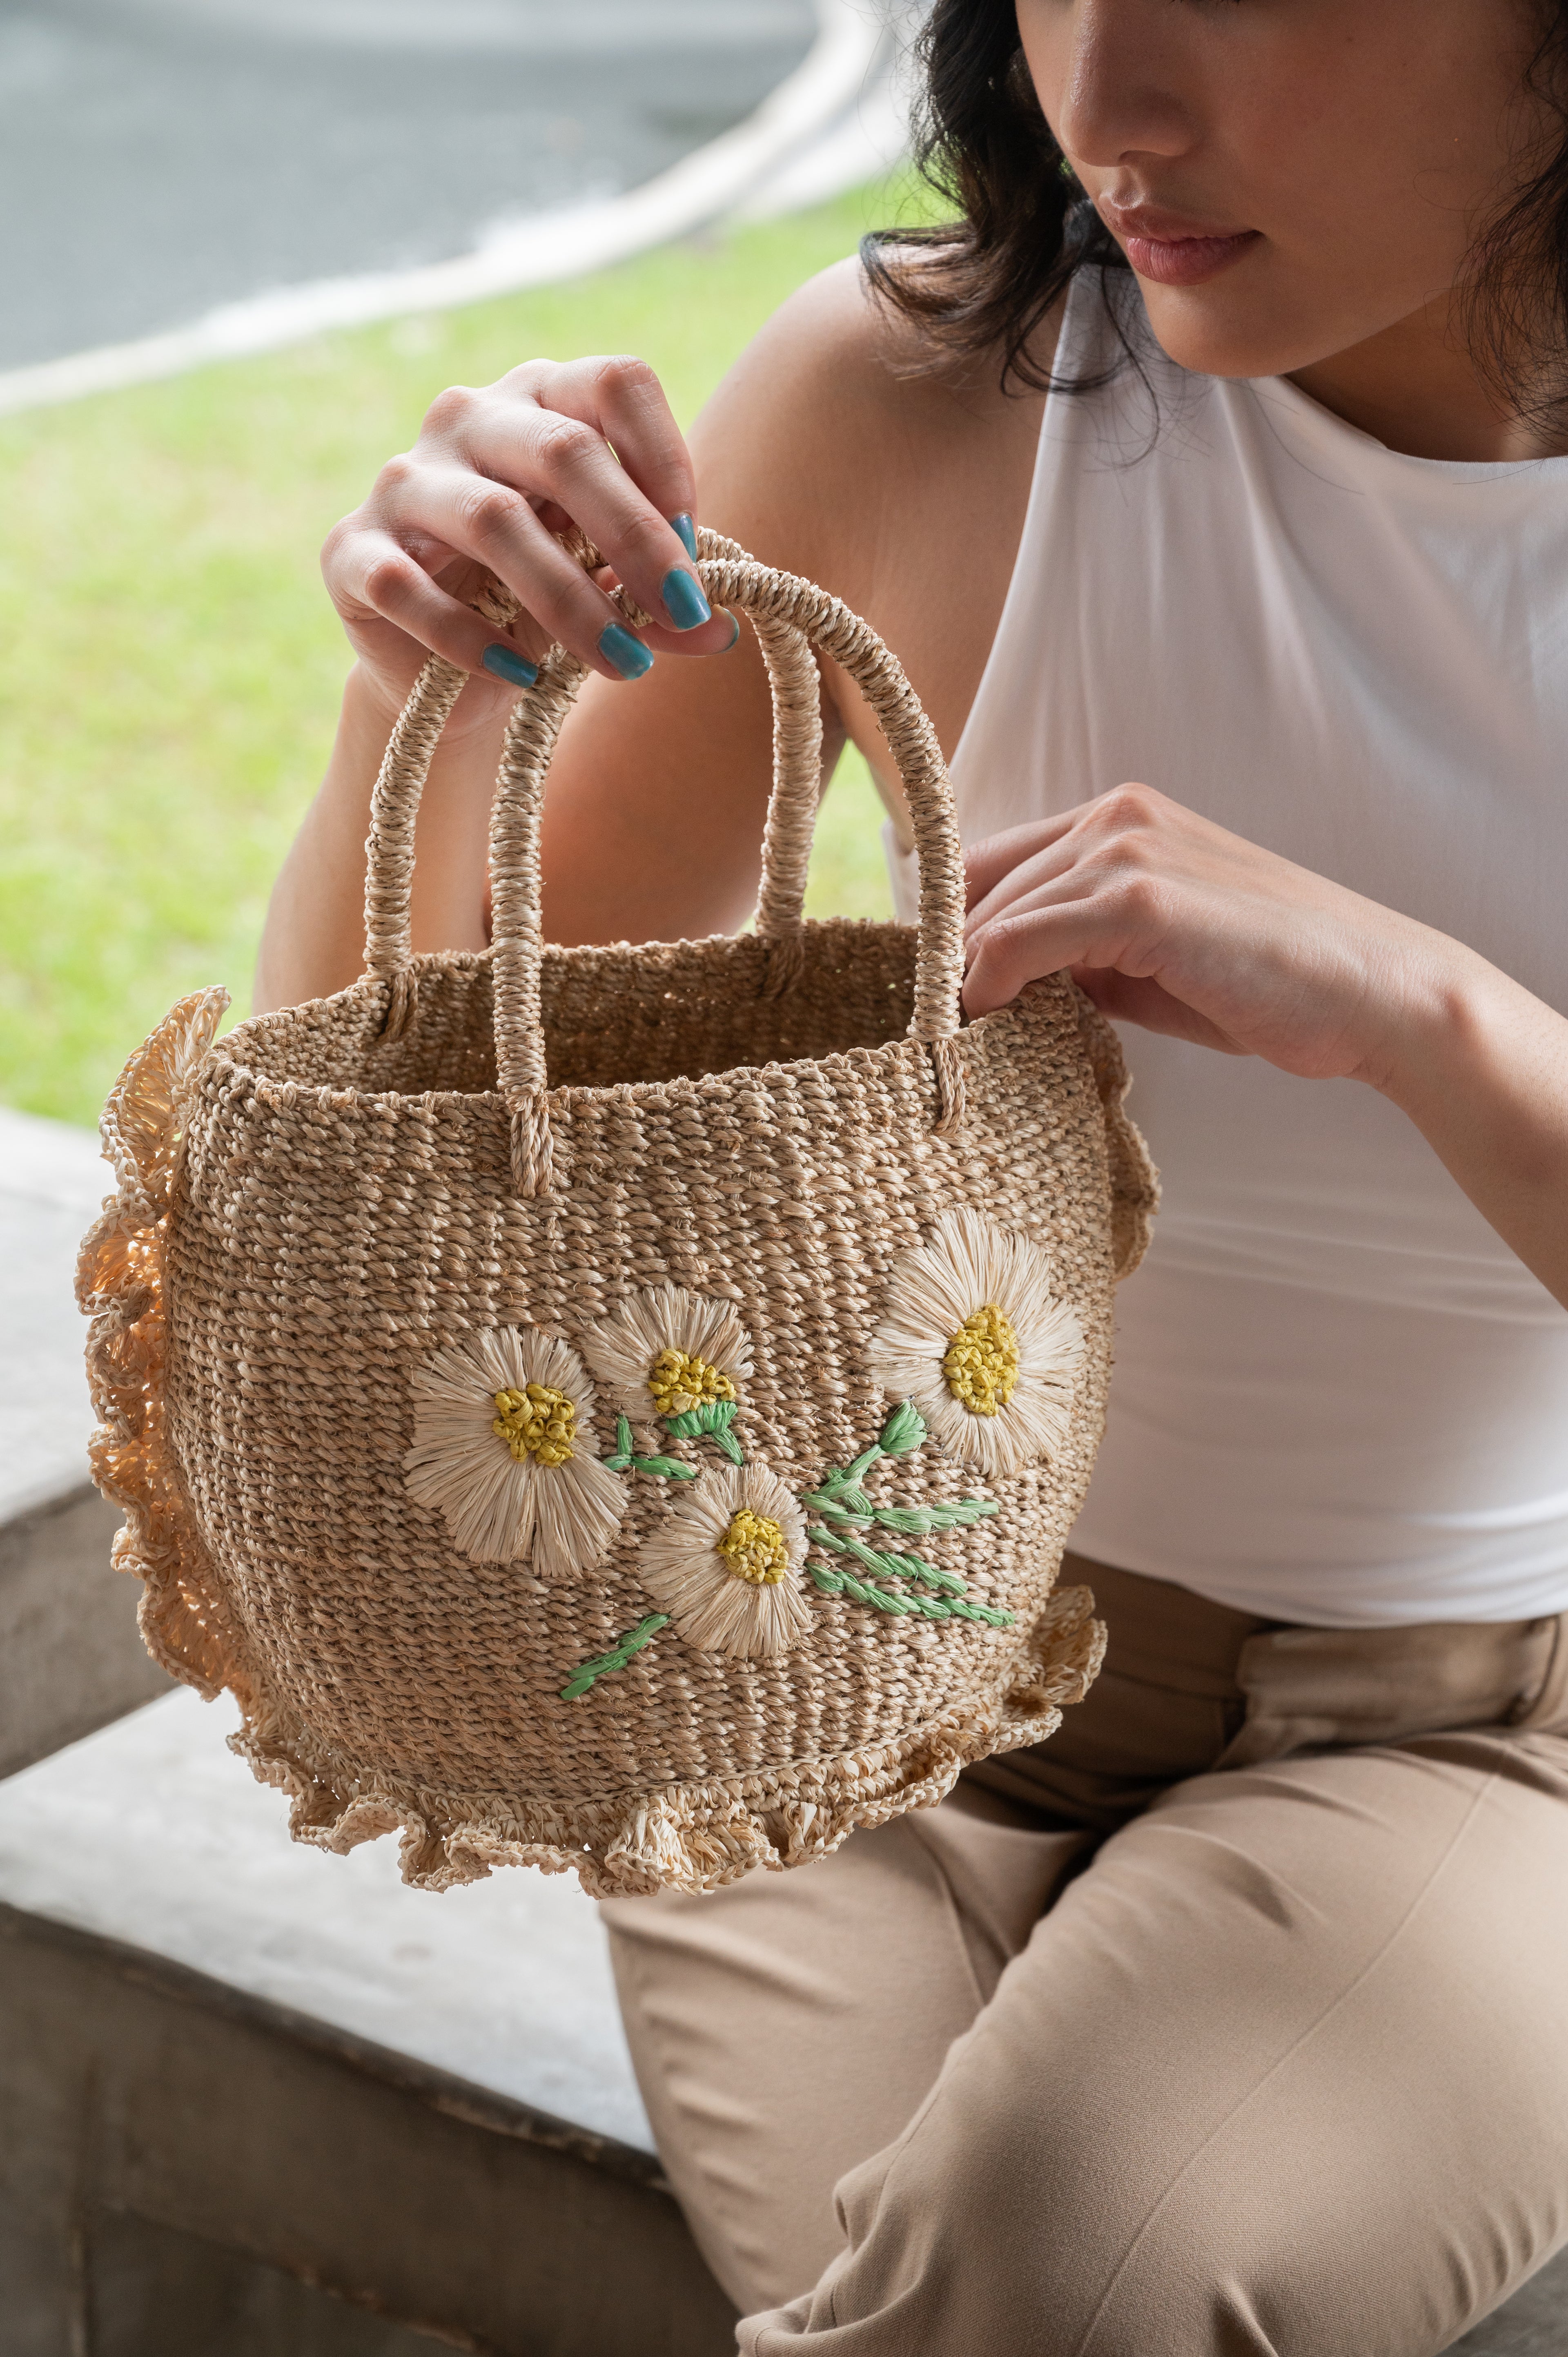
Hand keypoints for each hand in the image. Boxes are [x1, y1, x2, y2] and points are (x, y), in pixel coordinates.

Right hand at [321, 354, 737, 720]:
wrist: (443, 660)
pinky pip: (411, 590)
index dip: (666, 459)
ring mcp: (402, 481)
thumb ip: (662, 597)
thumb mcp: (612, 588)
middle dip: (636, 539)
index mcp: (541, 400)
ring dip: (571, 602)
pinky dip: (474, 640)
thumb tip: (717, 628)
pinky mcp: (351, 551)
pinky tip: (523, 677)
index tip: (698, 546)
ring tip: (623, 664)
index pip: (614, 383)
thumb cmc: (540, 598)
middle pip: (563, 451)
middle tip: (681, 612)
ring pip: (494, 522)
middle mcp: (466, 419)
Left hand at [962, 783, 1464, 1090]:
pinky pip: (1016, 941)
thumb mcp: (1153, 962)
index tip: (933, 992)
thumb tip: (1002, 985)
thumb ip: (1083, 956)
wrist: (1373, 997)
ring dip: (960, 982)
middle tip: (930, 1029)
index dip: (948, 927)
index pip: (988, 862)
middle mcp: (1115, 818)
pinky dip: (985, 986)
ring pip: (988, 917)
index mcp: (1121, 819)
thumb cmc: (1270, 986)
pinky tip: (986, 1024)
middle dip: (944, 958)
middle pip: (975, 886)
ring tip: (953, 1042)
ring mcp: (1126, 852)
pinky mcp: (1138, 901)